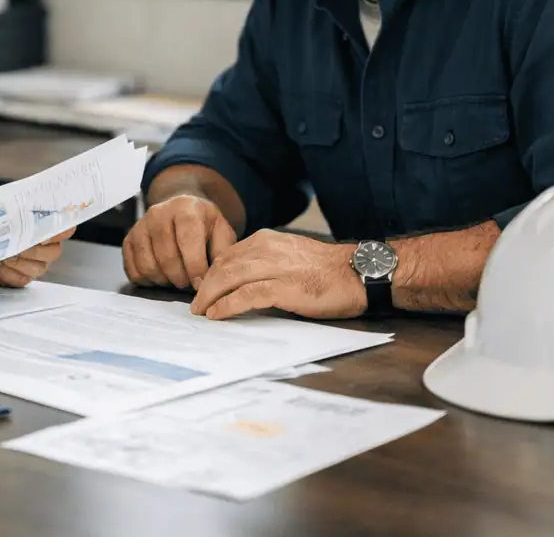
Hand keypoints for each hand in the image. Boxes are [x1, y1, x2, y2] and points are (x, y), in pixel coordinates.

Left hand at [0, 227, 75, 287]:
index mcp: (43, 224)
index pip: (65, 227)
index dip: (60, 231)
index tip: (43, 231)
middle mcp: (45, 246)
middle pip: (54, 251)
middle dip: (34, 249)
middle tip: (17, 245)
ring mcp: (35, 263)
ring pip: (39, 267)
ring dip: (21, 261)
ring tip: (4, 255)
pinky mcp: (22, 277)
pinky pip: (23, 279)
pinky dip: (10, 273)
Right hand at [121, 194, 236, 289]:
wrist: (180, 209)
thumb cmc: (203, 224)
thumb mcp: (221, 231)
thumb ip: (222, 252)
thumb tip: (214, 278)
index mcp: (185, 209)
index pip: (188, 240)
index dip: (195, 267)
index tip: (201, 284)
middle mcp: (159, 213)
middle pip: (166, 257)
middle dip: (181, 278)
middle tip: (190, 282)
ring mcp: (140, 226)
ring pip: (148, 266)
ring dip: (164, 281)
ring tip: (176, 277)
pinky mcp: (128, 239)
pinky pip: (133, 270)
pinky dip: (148, 280)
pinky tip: (161, 275)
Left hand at [190, 230, 365, 319]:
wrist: (358, 273)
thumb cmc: (326, 271)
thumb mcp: (289, 257)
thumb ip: (265, 263)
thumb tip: (239, 283)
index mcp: (266, 240)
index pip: (227, 255)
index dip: (210, 273)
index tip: (203, 289)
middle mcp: (267, 249)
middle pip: (222, 266)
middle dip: (204, 286)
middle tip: (195, 304)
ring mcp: (276, 267)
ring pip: (229, 277)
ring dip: (209, 296)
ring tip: (200, 311)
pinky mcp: (285, 287)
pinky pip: (246, 295)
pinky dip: (227, 305)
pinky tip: (216, 314)